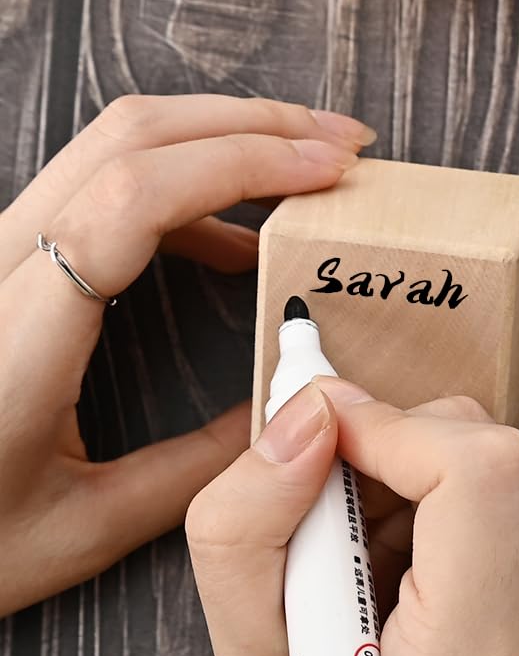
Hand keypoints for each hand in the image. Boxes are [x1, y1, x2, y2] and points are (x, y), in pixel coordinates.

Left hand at [0, 94, 370, 615]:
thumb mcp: (76, 533)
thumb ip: (193, 472)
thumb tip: (293, 413)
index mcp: (17, 333)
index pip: (132, 197)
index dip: (242, 163)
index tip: (331, 171)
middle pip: (132, 134)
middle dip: (255, 122)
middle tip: (347, 145)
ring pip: (118, 142)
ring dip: (226, 137)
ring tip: (311, 168)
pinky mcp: (6, 258)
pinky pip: (104, 183)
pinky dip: (188, 181)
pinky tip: (236, 239)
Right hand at [186, 380, 518, 655]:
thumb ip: (248, 530)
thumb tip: (311, 408)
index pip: (478, 470)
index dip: (391, 425)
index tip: (318, 436)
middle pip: (490, 450)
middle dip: (393, 456)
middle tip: (331, 534)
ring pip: (505, 466)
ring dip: (424, 489)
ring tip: (375, 580)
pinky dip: (460, 517)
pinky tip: (421, 587)